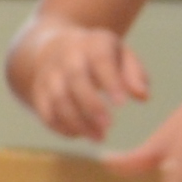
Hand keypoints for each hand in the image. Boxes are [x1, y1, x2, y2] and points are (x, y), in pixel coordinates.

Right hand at [7, 17, 151, 142]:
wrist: (54, 49)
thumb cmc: (98, 56)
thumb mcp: (120, 55)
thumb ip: (134, 74)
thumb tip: (142, 97)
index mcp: (92, 44)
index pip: (100, 60)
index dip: (110, 82)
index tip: (122, 104)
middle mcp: (66, 58)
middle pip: (75, 80)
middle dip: (90, 104)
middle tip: (108, 125)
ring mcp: (49, 75)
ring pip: (58, 100)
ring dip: (77, 121)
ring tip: (98, 137)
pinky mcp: (38, 93)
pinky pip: (46, 112)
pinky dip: (61, 127)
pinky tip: (79, 134)